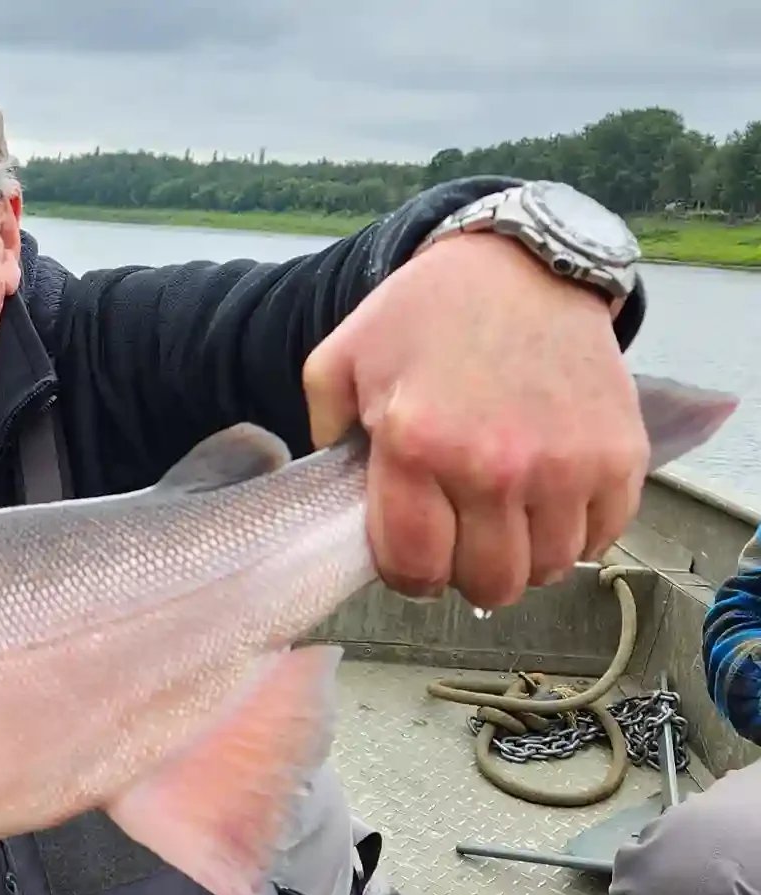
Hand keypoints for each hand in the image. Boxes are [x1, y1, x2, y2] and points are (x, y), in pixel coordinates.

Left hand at [301, 230, 645, 609]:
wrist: (524, 266)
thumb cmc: (425, 313)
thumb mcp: (340, 358)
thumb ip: (322, 431)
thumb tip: (335, 495)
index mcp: (418, 446)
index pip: (414, 565)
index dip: (408, 574)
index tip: (412, 557)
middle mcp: (495, 466)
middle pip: (488, 582)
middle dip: (466, 573)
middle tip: (460, 540)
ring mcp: (566, 465)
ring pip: (546, 569)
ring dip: (522, 557)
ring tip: (504, 520)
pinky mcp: (620, 456)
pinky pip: (600, 538)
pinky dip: (575, 534)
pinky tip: (549, 503)